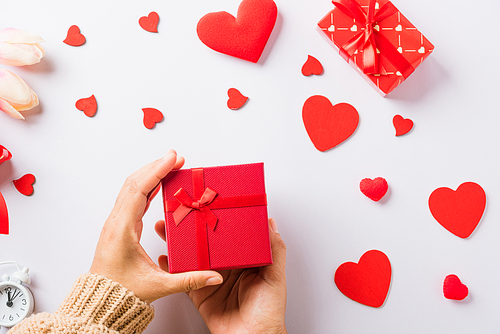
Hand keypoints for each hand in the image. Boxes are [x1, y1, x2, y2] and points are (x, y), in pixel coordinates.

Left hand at [90, 150, 222, 302]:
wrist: (100, 302)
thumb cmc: (121, 292)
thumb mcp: (158, 286)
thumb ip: (189, 280)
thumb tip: (213, 277)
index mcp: (122, 229)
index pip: (139, 190)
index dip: (156, 171)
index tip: (172, 158)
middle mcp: (116, 222)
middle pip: (134, 182)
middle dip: (156, 166)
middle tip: (176, 157)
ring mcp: (116, 222)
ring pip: (131, 187)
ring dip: (150, 173)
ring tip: (170, 165)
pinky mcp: (120, 226)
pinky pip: (132, 198)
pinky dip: (146, 186)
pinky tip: (158, 184)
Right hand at [155, 218, 287, 333]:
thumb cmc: (269, 312)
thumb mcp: (275, 276)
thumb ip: (275, 250)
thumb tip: (271, 223)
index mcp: (245, 260)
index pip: (230, 236)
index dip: (219, 222)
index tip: (208, 207)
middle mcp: (227, 268)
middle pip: (207, 244)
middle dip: (194, 230)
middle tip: (183, 216)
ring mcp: (212, 280)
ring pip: (193, 259)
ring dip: (180, 245)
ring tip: (169, 231)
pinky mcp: (200, 294)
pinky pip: (183, 279)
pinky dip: (172, 269)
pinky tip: (164, 258)